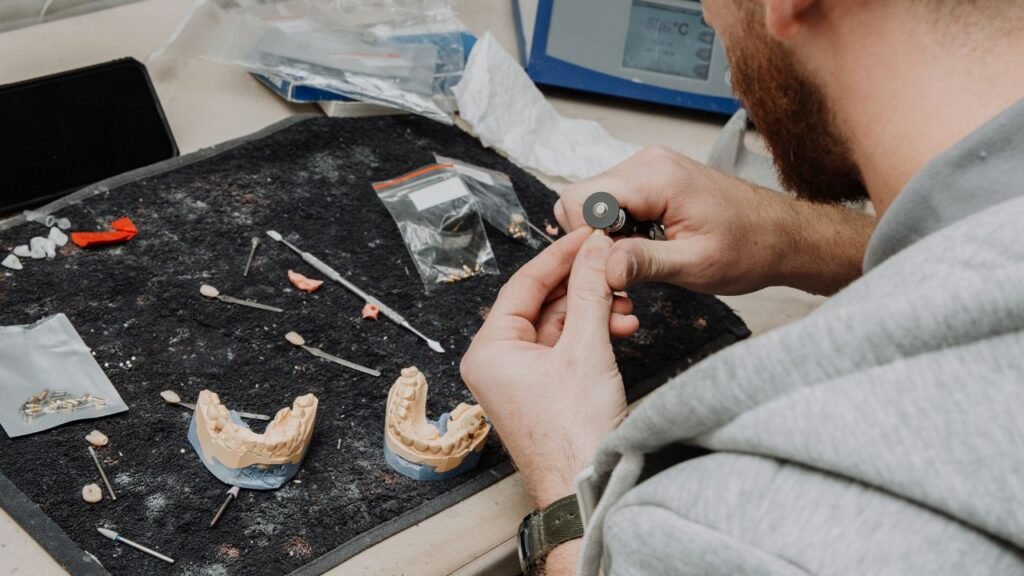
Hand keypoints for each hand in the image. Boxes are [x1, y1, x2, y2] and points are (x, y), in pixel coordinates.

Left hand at [461, 229, 636, 507]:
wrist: (587, 488)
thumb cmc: (573, 437)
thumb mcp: (585, 349)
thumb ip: (590, 291)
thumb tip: (593, 250)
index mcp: (489, 350)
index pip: (523, 284)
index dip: (559, 256)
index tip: (586, 235)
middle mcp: (498, 363)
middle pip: (541, 303)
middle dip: (583, 286)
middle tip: (611, 265)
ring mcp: (520, 379)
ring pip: (558, 326)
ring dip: (593, 311)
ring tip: (624, 307)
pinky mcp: (544, 391)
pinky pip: (565, 349)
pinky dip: (592, 336)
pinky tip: (619, 329)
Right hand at [554, 146, 874, 295]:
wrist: (783, 234)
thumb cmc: (750, 247)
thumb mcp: (695, 265)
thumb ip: (644, 263)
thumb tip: (602, 268)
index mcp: (655, 177)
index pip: (579, 200)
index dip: (586, 239)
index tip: (613, 264)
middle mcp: (647, 162)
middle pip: (581, 199)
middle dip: (595, 239)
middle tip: (629, 266)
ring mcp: (649, 166)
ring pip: (594, 202)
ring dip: (609, 236)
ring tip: (646, 256)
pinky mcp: (653, 178)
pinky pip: (615, 201)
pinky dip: (622, 228)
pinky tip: (650, 244)